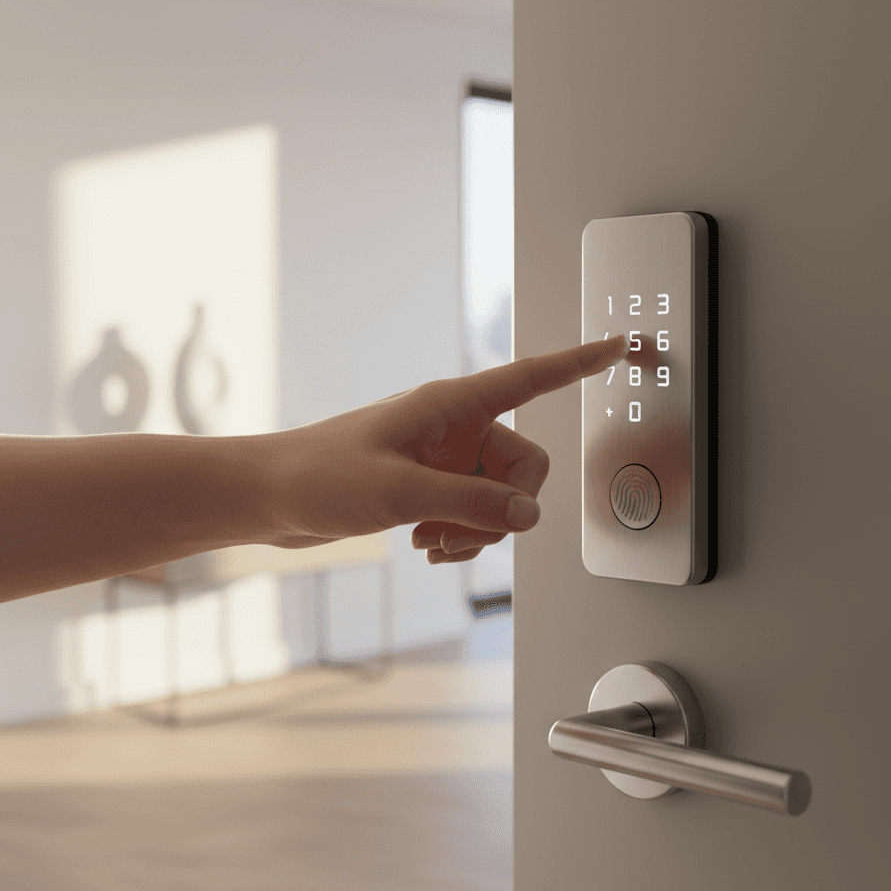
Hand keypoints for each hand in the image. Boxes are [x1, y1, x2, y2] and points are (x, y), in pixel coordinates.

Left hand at [261, 334, 630, 563]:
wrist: (272, 496)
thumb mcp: (401, 491)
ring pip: (500, 496)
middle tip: (461, 529)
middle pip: (523, 464)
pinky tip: (427, 545)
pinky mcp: (431, 485)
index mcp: (450, 405)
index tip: (619, 345)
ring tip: (431, 539)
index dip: (577, 363)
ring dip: (477, 528)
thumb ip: (472, 502)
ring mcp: (444, 458)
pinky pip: (475, 512)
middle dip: (503, 507)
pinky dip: (461, 535)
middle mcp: (455, 428)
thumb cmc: (319, 474)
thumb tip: (530, 514)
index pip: (529, 379)